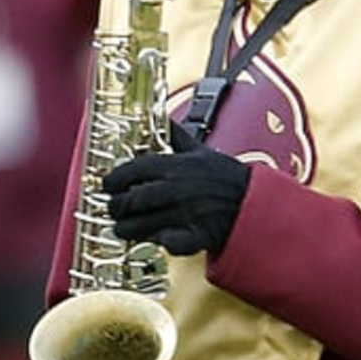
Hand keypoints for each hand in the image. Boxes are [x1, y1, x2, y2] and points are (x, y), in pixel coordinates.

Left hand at [102, 119, 250, 256]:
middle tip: (113, 209)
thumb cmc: (226, 176)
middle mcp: (176, 189)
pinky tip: (154, 239)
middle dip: (116, 207)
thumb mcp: (200, 150)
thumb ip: (176, 135)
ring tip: (122, 227)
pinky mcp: (195, 235)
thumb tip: (160, 116)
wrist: (253, 202)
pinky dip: (158, 242)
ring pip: (141, 225)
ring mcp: (185, 214)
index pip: (132, 170)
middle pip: (131, 200)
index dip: (114, 179)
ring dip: (128, 228)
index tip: (107, 185)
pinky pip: (167, 243)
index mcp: (175, 166)